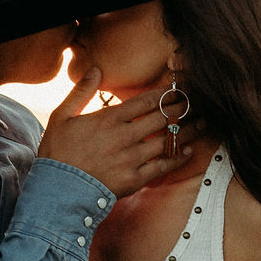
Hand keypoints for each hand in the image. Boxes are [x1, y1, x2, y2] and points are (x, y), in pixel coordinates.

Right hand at [37, 70, 192, 197]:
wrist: (58, 191)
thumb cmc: (56, 153)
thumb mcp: (61, 117)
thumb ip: (81, 92)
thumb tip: (96, 69)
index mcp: (109, 118)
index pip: (146, 101)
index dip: (167, 93)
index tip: (180, 89)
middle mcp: (124, 136)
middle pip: (162, 117)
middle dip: (183, 108)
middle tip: (198, 102)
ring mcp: (131, 158)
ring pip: (168, 140)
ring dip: (188, 130)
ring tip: (203, 122)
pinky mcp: (135, 179)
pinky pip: (163, 166)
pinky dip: (178, 158)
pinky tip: (188, 150)